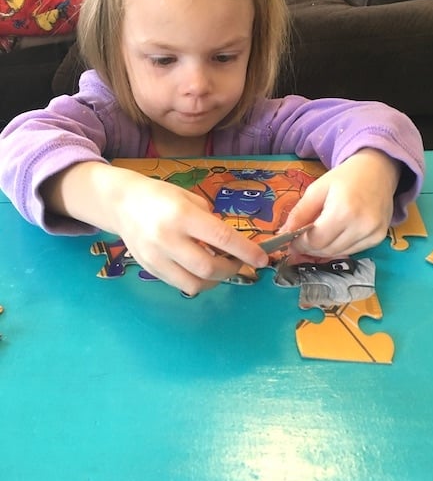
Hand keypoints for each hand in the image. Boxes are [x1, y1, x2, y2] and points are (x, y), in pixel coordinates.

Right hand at [110, 169, 267, 294]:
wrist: (122, 203)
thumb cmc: (161, 196)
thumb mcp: (190, 199)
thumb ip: (210, 222)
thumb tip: (232, 244)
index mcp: (182, 215)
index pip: (221, 238)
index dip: (246, 251)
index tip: (262, 259)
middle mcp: (168, 238)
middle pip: (208, 268)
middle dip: (231, 269)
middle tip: (238, 262)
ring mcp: (156, 257)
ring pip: (194, 284)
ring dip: (215, 281)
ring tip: (220, 268)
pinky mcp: (149, 269)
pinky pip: (179, 284)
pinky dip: (196, 281)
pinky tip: (200, 269)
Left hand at [280, 148, 400, 256]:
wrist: (377, 170)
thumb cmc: (345, 177)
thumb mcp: (316, 189)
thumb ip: (299, 213)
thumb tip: (283, 234)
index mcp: (344, 209)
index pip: (316, 240)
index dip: (300, 244)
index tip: (290, 242)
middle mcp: (361, 225)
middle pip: (327, 249)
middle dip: (309, 249)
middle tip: (298, 244)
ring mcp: (373, 233)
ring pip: (338, 253)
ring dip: (322, 251)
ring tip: (313, 240)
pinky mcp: (379, 237)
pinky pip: (352, 251)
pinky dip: (338, 248)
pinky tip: (332, 237)